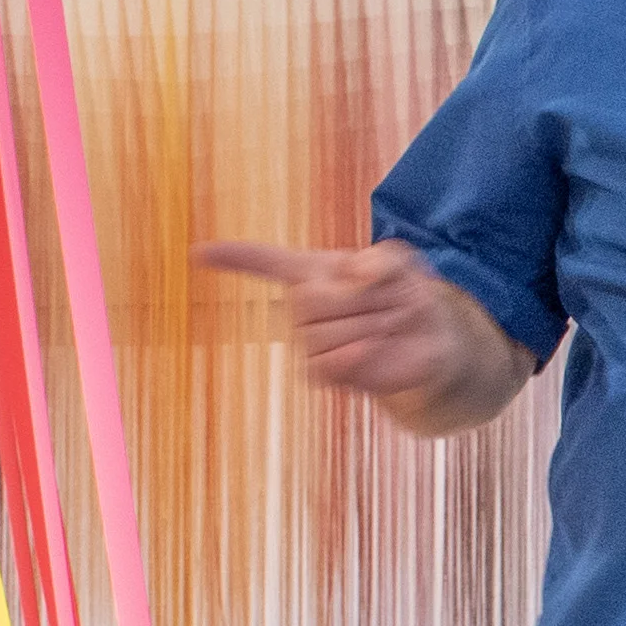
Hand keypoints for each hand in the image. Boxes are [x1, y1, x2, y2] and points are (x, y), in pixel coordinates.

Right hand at [199, 240, 519, 432]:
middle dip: (360, 299)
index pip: (264, 262)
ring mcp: (308, 340)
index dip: (232, 257)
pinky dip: (353, 356)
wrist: (428, 342)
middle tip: (389, 302)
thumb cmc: (407, 296)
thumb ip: (383, 258)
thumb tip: (352, 275)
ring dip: (367, 326)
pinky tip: (370, 348)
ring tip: (386, 324)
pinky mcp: (322, 371)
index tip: (196, 253)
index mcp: (314, 271)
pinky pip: (321, 365)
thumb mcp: (404, 264)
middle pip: (308, 299)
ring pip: (319, 333)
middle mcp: (302, 305)